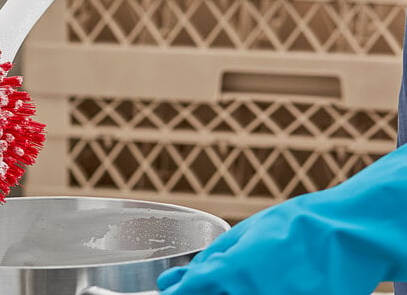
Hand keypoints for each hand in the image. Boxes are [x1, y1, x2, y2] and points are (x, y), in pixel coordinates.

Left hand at [158, 145, 406, 294]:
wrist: (344, 236)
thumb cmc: (291, 227)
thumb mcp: (245, 233)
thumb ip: (210, 261)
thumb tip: (173, 281)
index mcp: (234, 269)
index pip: (191, 292)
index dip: (177, 294)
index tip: (171, 293)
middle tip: (213, 284)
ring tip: (247, 280)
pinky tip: (264, 287)